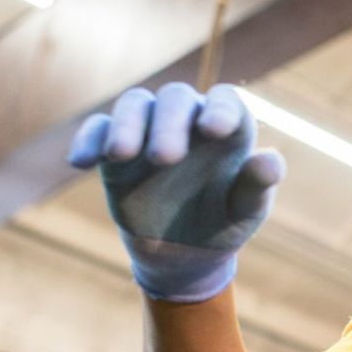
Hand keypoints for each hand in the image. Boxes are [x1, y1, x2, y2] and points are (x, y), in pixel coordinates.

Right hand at [68, 83, 284, 302]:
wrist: (185, 253)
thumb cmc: (224, 224)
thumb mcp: (245, 211)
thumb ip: (257, 186)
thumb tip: (269, 161)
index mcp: (226, 129)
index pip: (226, 100)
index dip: (221, 109)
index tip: (214, 130)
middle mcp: (187, 120)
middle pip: (176, 99)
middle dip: (169, 124)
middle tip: (166, 159)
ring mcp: (149, 130)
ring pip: (135, 105)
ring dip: (126, 125)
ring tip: (121, 155)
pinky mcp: (115, 150)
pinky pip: (98, 131)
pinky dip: (88, 140)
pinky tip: (81, 162)